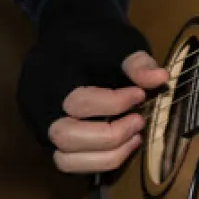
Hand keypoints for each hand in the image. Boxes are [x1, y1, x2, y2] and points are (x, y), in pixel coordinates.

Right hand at [16, 0, 169, 173]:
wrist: (68, 36)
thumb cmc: (95, 40)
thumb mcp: (119, 41)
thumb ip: (137, 61)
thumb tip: (160, 79)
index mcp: (52, 76)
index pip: (78, 102)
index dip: (114, 103)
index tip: (140, 95)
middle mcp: (39, 106)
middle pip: (65, 137)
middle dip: (109, 136)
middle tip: (139, 121)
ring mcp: (40, 126)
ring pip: (64, 160)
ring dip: (105, 156)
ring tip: (134, 137)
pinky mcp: (49, 140)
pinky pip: (69, 163)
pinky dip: (98, 161)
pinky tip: (123, 145)